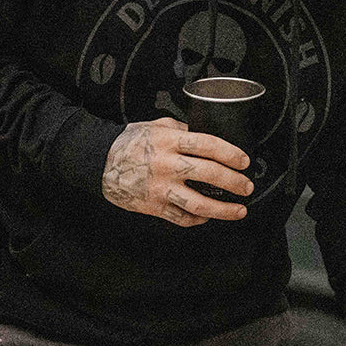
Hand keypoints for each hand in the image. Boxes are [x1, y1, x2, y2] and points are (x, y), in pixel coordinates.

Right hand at [101, 117, 251, 226]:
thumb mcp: (155, 126)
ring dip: (224, 210)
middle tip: (247, 186)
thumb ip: (181, 130)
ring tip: (240, 210)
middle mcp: (167, 165)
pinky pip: (181, 217)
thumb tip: (206, 135)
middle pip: (209, 174)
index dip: (230, 154)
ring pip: (199, 204)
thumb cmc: (129, 143)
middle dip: (234, 182)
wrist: (99, 162)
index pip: (208, 145)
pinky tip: (209, 217)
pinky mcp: (154, 206)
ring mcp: (161, 188)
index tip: (244, 161)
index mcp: (169, 142)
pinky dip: (198, 219)